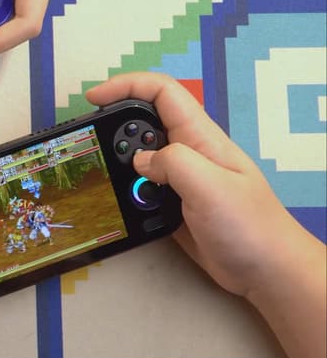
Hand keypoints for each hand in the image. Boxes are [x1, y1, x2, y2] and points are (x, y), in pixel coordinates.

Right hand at [87, 72, 325, 357]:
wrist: (267, 272)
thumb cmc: (247, 225)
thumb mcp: (209, 186)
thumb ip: (172, 163)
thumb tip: (138, 161)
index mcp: (200, 137)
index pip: (162, 92)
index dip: (127, 86)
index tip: (94, 98)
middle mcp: (189, 152)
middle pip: (145, 122)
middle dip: (115, 129)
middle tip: (91, 147)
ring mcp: (182, 180)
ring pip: (140, 159)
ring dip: (118, 165)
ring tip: (100, 179)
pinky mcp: (174, 206)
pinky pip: (142, 189)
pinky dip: (126, 192)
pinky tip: (117, 205)